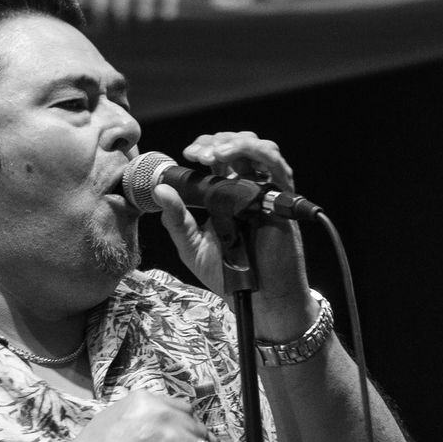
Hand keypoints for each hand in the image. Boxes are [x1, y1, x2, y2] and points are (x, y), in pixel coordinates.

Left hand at [152, 131, 318, 338]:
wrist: (257, 299)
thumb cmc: (229, 276)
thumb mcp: (192, 247)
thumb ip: (176, 220)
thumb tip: (159, 191)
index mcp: (226, 195)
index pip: (218, 157)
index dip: (205, 147)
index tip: (187, 154)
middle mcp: (248, 188)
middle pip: (239, 145)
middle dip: (217, 142)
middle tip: (198, 154)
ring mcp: (267, 193)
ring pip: (260, 149)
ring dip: (236, 143)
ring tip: (215, 154)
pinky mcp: (283, 201)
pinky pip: (278, 167)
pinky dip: (259, 154)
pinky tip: (237, 158)